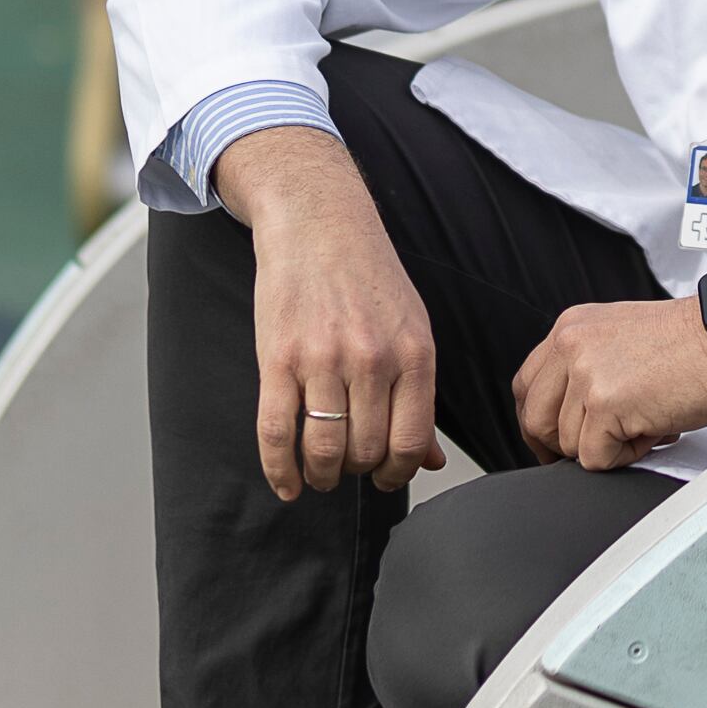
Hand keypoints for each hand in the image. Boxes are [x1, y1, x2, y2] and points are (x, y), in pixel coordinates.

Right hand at [215, 126, 446, 501]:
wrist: (318, 222)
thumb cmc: (368, 277)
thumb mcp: (411, 329)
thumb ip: (420, 396)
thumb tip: (430, 460)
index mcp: (413, 353)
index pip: (410, 441)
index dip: (398, 473)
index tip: (386, 479)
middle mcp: (371, 359)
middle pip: (366, 451)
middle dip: (357, 472)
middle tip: (348, 468)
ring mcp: (322, 359)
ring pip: (324, 448)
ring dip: (323, 475)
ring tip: (321, 475)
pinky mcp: (277, 358)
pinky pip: (276, 431)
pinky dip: (280, 469)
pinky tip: (287, 484)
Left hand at [513, 269, 706, 472]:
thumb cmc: (694, 341)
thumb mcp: (622, 336)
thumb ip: (588, 364)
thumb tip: (569, 413)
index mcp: (571, 327)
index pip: (527, 385)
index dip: (539, 422)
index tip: (555, 442)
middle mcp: (571, 345)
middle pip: (535, 420)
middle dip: (563, 446)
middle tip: (601, 447)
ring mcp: (587, 373)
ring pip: (568, 445)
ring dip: (607, 447)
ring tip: (645, 424)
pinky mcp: (607, 403)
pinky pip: (596, 458)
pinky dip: (627, 457)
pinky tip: (654, 430)